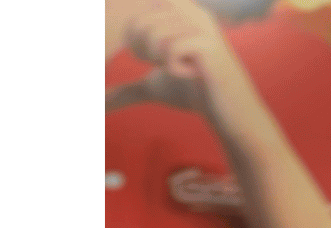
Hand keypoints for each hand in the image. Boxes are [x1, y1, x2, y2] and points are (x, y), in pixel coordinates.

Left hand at [107, 0, 240, 115]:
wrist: (230, 114)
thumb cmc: (194, 95)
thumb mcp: (155, 87)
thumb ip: (128, 90)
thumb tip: (100, 104)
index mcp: (179, 11)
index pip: (139, 9)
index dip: (133, 37)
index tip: (153, 57)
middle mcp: (192, 11)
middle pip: (139, 21)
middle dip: (143, 51)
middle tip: (167, 65)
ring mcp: (202, 25)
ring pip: (153, 34)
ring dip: (161, 60)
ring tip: (183, 69)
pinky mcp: (209, 44)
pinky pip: (170, 49)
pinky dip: (175, 69)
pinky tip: (194, 74)